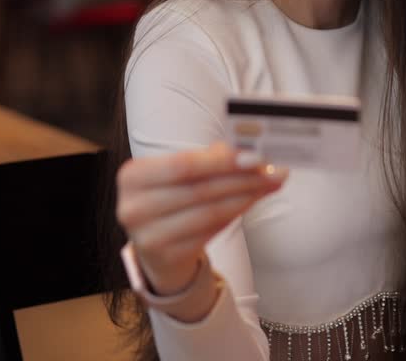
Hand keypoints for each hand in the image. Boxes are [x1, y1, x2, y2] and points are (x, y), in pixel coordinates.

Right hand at [117, 142, 286, 295]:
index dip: (222, 161)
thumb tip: (248, 149)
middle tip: (273, 170)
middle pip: (199, 189)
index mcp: (132, 176)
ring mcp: (148, 236)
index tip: (255, 155)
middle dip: (241, 178)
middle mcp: (134, 207)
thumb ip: (211, 158)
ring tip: (270, 184)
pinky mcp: (167, 257)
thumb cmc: (172, 200)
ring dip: (246, 196)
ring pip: (210, 212)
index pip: (183, 164)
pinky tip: (253, 201)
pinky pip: (211, 232)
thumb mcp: (182, 174)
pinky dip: (237, 214)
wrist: (157, 247)